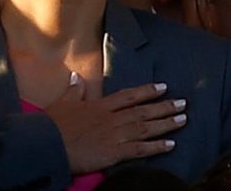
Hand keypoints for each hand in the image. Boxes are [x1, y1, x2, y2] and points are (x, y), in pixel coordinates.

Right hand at [44, 76, 185, 173]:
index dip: (147, 91)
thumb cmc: (52, 124)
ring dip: (166, 123)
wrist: (47, 143)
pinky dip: (156, 147)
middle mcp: (112, 118)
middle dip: (164, 106)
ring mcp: (115, 135)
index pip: (129, 96)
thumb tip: (75, 77)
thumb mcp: (62, 103)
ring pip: (146, 127)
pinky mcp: (113, 152)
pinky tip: (171, 144)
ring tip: (183, 119)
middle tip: (183, 103)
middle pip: (143, 110)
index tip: (163, 87)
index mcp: (100, 106)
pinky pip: (140, 149)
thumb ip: (73, 91)